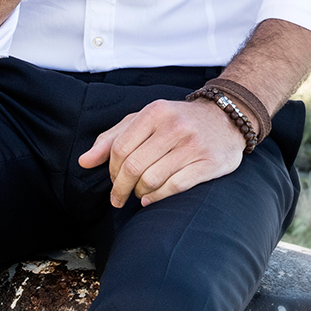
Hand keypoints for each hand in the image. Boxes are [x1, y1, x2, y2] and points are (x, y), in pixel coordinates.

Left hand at [78, 98, 244, 207]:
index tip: (112, 180)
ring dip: (139, 193)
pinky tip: (151, 199)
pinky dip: (157, 198)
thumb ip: (113, 137)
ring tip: (139, 194)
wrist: (225, 119)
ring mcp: (192, 145)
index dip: (111, 169)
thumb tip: (84, 161)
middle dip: (120, 188)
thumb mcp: (145, 119)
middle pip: (133, 166)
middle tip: (118, 198)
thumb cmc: (177, 121)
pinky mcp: (208, 163)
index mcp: (155, 112)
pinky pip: (174, 188)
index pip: (120, 147)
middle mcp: (174, 126)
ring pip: (151, 179)